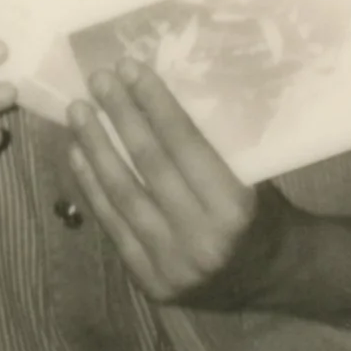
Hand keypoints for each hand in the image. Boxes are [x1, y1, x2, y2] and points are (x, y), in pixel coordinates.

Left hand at [66, 59, 293, 310]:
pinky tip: (77, 155)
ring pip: (123, 196)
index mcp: (234, 207)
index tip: (131, 69)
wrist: (272, 277)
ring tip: (78, 112)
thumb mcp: (251, 177)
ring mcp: (172, 264)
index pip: (185, 145)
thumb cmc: (263, 214)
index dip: (155, 104)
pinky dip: (92, 188)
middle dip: (120, 117)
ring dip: (96, 148)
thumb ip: (210, 149)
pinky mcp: (149, 281)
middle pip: (150, 165)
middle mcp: (201, 238)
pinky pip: (113, 226)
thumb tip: (159, 97)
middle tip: (98, 79)